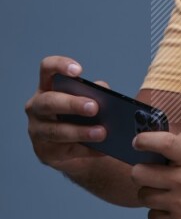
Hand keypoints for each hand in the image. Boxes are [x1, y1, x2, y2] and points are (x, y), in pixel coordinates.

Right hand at [26, 56, 108, 171]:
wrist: (74, 147)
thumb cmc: (81, 115)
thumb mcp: (89, 100)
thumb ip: (96, 93)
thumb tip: (105, 93)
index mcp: (48, 87)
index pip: (47, 69)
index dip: (59, 66)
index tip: (79, 71)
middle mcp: (37, 107)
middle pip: (49, 102)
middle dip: (72, 104)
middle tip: (94, 107)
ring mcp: (37, 130)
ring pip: (55, 131)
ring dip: (81, 132)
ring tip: (102, 132)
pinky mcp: (45, 152)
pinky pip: (66, 151)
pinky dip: (87, 150)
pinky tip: (102, 150)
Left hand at [131, 130, 180, 218]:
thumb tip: (163, 136)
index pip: (166, 144)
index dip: (146, 140)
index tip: (137, 142)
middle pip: (140, 173)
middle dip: (140, 172)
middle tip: (148, 173)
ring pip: (143, 195)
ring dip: (150, 193)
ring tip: (165, 193)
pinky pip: (152, 216)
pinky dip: (159, 213)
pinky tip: (172, 209)